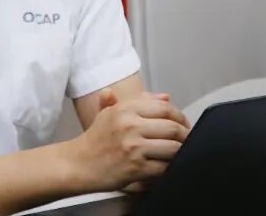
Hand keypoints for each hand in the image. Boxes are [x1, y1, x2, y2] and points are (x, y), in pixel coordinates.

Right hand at [65, 88, 189, 192]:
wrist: (77, 163)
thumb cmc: (96, 139)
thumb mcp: (111, 113)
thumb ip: (138, 102)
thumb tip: (165, 96)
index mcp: (125, 109)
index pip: (164, 108)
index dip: (179, 116)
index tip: (183, 124)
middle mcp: (130, 125)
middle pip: (172, 127)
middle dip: (185, 135)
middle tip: (187, 140)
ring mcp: (133, 147)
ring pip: (172, 148)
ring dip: (181, 152)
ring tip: (181, 153)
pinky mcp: (135, 168)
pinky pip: (164, 167)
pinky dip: (170, 168)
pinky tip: (169, 167)